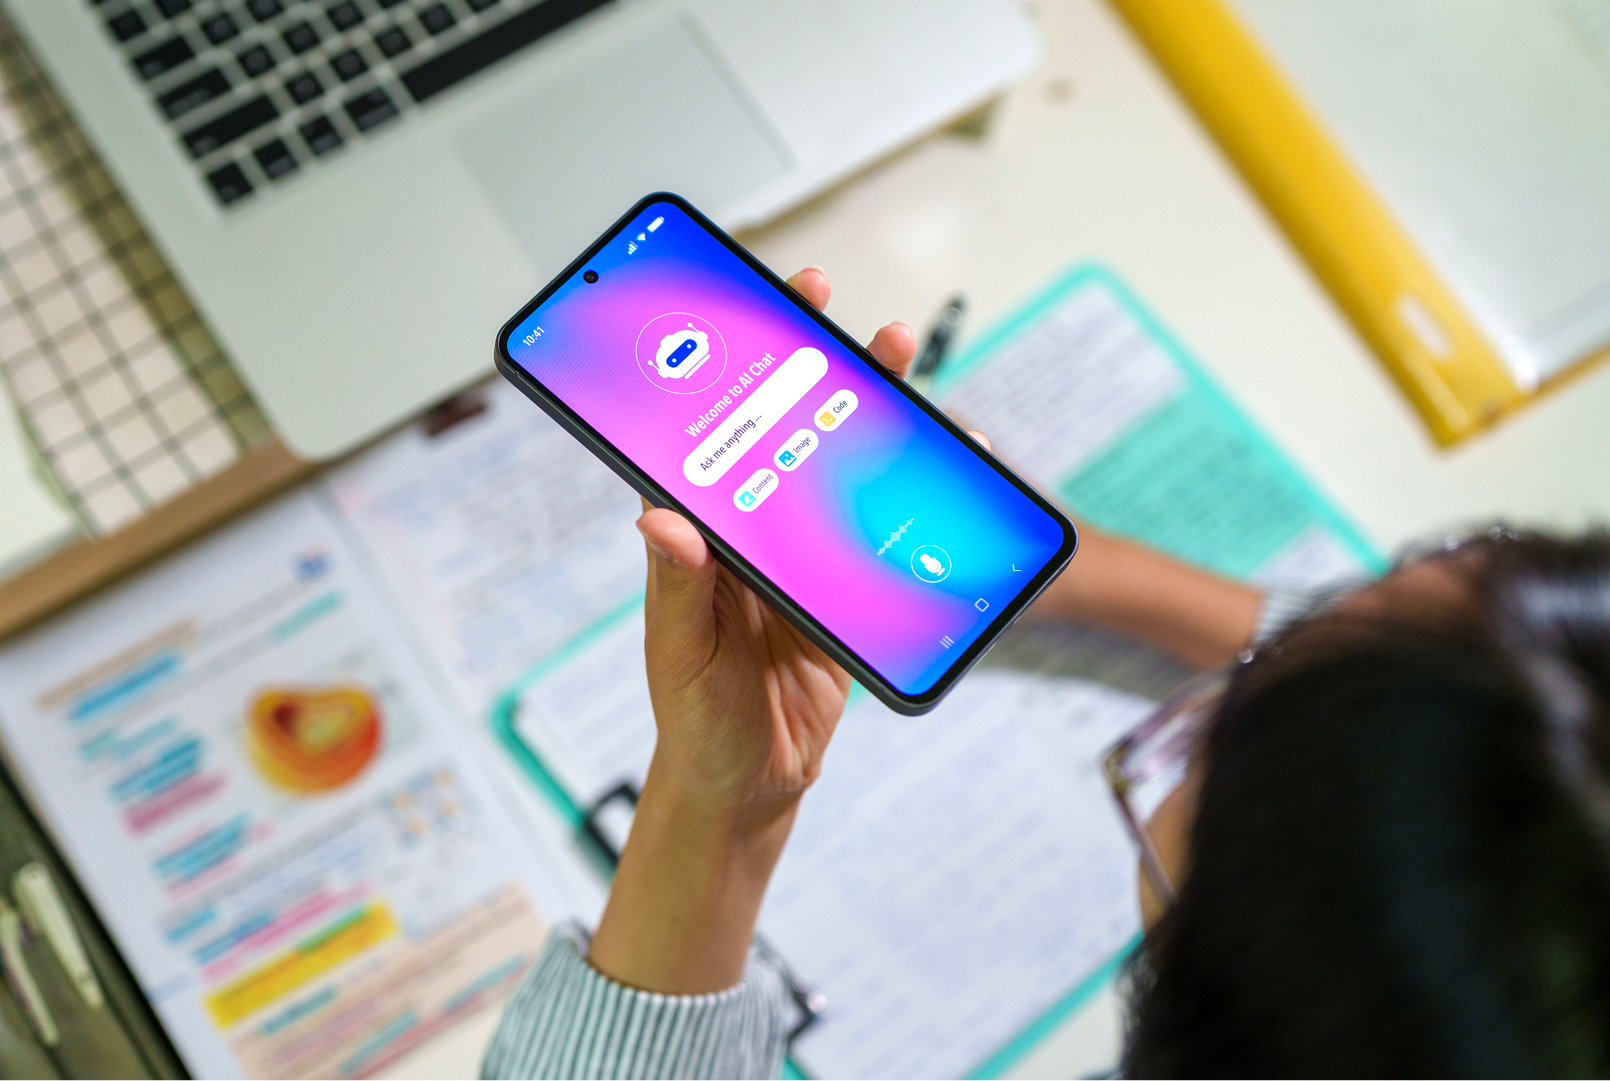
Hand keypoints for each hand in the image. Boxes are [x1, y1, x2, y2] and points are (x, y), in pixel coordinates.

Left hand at [632, 268, 916, 807]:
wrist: (748, 787)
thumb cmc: (694, 720)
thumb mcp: (682, 652)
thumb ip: (679, 586)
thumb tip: (660, 515)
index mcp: (700, 536)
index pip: (717, 434)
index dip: (741, 366)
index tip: (767, 307)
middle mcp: (750, 534)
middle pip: (789, 434)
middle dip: (820, 370)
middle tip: (850, 318)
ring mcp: (801, 560)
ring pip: (840, 472)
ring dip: (873, 420)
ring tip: (903, 365)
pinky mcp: (844, 593)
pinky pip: (882, 531)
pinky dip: (917, 497)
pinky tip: (949, 464)